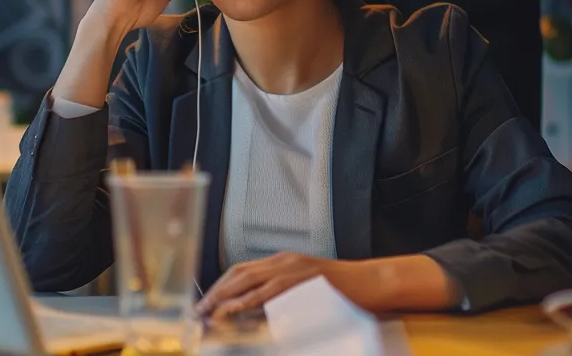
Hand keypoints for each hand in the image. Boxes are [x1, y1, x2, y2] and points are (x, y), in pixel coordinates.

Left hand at [196, 252, 379, 320]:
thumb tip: (257, 311)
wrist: (370, 282)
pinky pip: (270, 288)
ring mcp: (293, 267)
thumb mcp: (305, 288)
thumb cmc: (341, 291)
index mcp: (283, 261)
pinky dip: (250, 299)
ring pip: (250, 278)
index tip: (207, 301)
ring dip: (226, 295)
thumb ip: (281, 295)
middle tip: (201, 309)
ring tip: (211, 311)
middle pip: (240, 272)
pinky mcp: (303, 277)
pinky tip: (236, 308)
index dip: (221, 285)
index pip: (242, 270)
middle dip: (217, 290)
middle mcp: (284, 260)